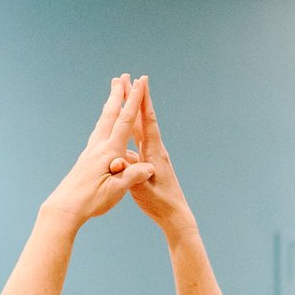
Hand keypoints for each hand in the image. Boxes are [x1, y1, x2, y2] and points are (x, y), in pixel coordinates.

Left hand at [43, 76, 158, 229]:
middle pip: (110, 115)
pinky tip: (103, 126)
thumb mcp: (116, 191)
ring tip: (112, 94)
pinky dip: (104, 122)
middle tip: (122, 77)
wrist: (65, 208)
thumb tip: (149, 167)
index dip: (133, 101)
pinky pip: (97, 134)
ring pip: (102, 122)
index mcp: (109, 152)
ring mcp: (90, 152)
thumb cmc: (91, 201)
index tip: (139, 83)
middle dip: (118, 95)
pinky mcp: (86, 159)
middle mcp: (98, 147)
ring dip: (109, 106)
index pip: (124, 122)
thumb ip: (132, 176)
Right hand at [124, 83, 194, 235]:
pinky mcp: (149, 164)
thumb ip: (132, 174)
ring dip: (132, 113)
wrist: (174, 216)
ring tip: (123, 97)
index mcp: (154, 153)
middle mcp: (155, 150)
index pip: (148, 121)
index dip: (145, 101)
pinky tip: (121, 131)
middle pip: (143, 119)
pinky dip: (129, 133)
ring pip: (139, 130)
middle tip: (129, 78)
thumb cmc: (160, 203)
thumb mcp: (143, 189)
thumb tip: (120, 161)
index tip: (142, 81)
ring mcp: (152, 157)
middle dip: (136, 98)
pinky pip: (136, 144)